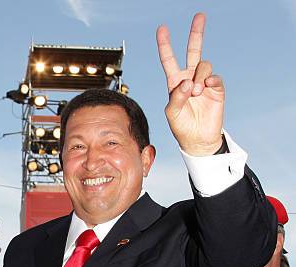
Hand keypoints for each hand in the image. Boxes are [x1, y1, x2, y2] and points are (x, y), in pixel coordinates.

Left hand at [156, 12, 224, 154]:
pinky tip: (206, 89)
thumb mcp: (172, 113)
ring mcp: (204, 82)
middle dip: (196, 33)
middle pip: (193, 51)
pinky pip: (215, 77)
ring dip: (198, 77)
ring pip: (203, 65)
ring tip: (196, 92)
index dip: (165, 45)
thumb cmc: (181, 126)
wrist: (198, 139)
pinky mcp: (217, 88)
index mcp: (174, 82)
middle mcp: (189, 78)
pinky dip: (210, 81)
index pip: (169, 60)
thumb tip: (188, 82)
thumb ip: (176, 97)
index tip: (162, 29)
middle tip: (200, 16)